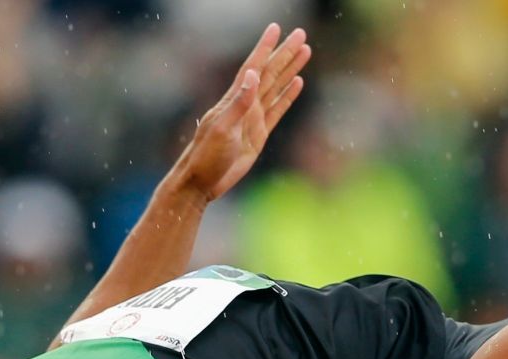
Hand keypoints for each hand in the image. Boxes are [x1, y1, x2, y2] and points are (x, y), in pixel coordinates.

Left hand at [172, 24, 311, 202]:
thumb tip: (253, 75)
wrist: (202, 181)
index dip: (265, 48)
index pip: (254, 67)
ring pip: (276, 87)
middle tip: (301, 34)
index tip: (276, 28)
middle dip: (285, 53)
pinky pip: (277, 110)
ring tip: (305, 52)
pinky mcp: (258, 134)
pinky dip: (288, 96)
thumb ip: (239, 103)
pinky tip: (297, 83)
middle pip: (270, 73)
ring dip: (290, 69)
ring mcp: (253, 119)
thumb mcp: (223, 129)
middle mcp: (245, 105)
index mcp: (235, 100)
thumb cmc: (206, 156)